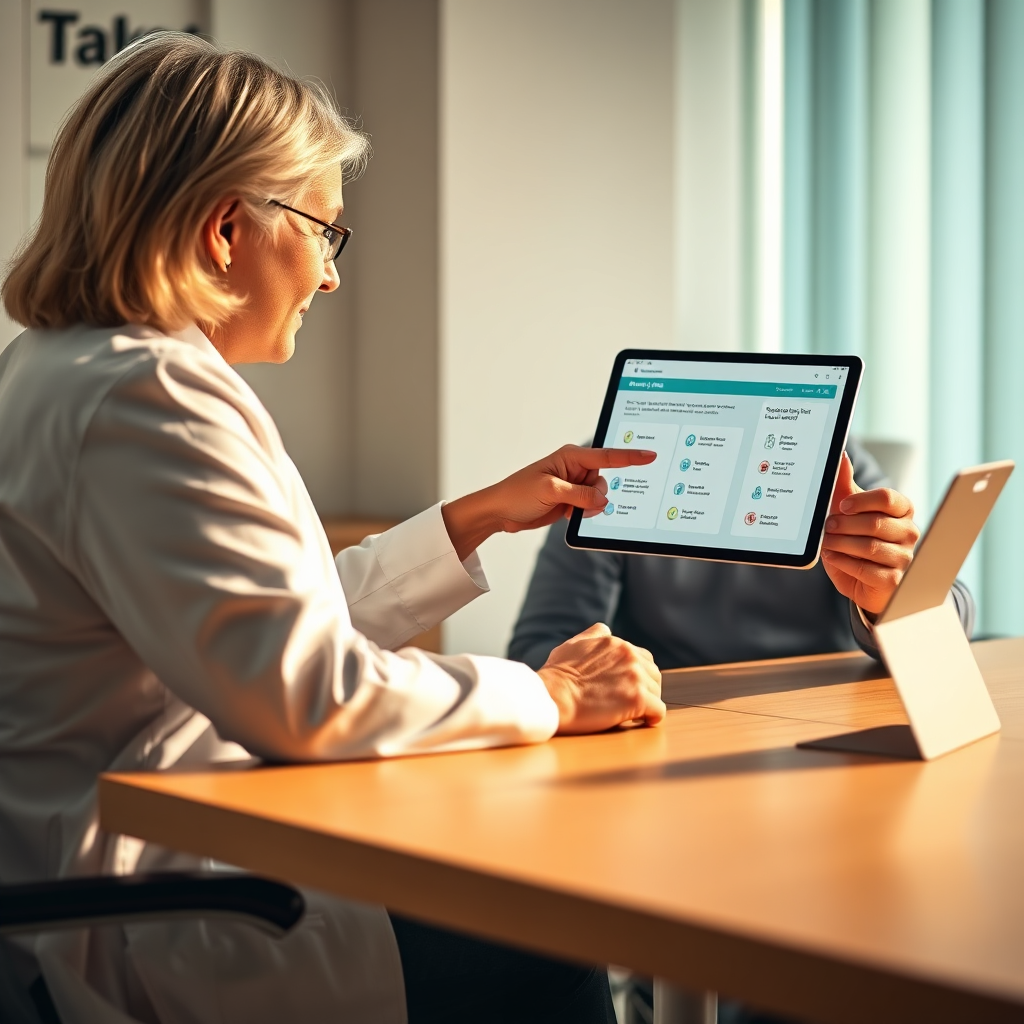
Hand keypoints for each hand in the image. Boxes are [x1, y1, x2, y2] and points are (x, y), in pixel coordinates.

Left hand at [441, 444, 655, 560]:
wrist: (499, 512)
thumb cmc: (517, 493)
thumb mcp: (551, 491)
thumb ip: (580, 493)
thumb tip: (602, 498)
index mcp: (570, 457)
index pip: (607, 457)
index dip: (630, 457)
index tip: (651, 455)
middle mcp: (574, 469)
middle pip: (604, 481)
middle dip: (597, 494)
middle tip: (576, 503)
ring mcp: (573, 485)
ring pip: (599, 496)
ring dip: (589, 506)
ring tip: (567, 509)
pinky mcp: (570, 501)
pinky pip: (590, 506)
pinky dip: (584, 513)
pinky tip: (567, 514)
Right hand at [537, 623, 664, 733]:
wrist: (552, 697)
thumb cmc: (557, 675)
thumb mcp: (573, 645)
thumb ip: (593, 636)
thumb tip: (605, 629)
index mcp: (616, 643)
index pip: (642, 657)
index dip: (637, 674)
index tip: (627, 687)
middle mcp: (630, 655)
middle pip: (653, 674)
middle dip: (645, 688)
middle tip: (631, 702)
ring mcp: (635, 677)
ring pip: (656, 691)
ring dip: (648, 703)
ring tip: (634, 713)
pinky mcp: (638, 699)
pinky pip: (658, 710)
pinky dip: (653, 717)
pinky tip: (644, 721)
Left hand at [820, 452, 919, 615]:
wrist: (863, 581)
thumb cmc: (858, 540)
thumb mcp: (849, 512)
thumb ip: (845, 486)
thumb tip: (840, 455)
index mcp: (902, 510)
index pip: (889, 498)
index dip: (862, 500)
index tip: (841, 505)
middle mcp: (909, 533)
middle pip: (876, 523)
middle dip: (846, 524)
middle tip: (827, 525)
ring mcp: (905, 558)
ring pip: (871, 547)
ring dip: (842, 543)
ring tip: (826, 541)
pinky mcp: (895, 581)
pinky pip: (867, 569)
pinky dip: (844, 562)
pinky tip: (832, 556)